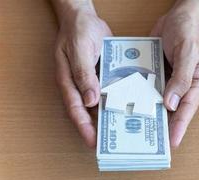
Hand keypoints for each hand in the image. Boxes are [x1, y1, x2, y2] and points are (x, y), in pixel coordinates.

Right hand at [53, 1, 111, 147]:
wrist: (84, 18)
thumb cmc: (77, 32)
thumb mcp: (79, 50)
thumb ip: (83, 74)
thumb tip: (90, 100)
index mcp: (68, 82)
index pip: (76, 110)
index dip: (84, 127)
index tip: (93, 143)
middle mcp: (80, 86)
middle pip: (89, 112)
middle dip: (99, 128)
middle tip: (113, 143)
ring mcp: (92, 82)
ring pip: (101, 104)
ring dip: (111, 116)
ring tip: (124, 130)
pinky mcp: (103, 76)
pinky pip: (110, 91)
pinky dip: (118, 100)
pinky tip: (130, 107)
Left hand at [151, 1, 198, 147]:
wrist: (178, 16)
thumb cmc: (189, 32)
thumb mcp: (188, 53)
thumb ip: (181, 78)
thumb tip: (171, 104)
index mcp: (195, 84)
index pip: (187, 110)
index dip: (179, 127)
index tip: (172, 143)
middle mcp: (181, 86)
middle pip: (172, 110)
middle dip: (162, 124)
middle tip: (150, 140)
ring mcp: (167, 81)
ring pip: (158, 101)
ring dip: (149, 112)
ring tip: (137, 127)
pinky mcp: (155, 73)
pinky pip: (148, 87)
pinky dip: (140, 95)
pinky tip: (129, 103)